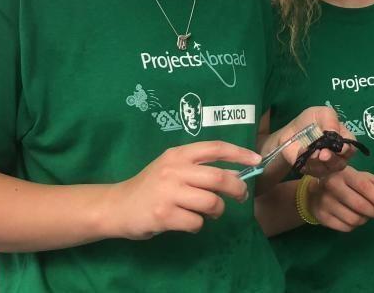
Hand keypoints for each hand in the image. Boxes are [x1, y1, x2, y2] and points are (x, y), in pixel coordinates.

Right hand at [107, 141, 260, 238]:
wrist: (117, 205)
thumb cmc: (150, 186)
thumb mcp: (171, 167)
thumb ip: (197, 167)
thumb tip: (235, 173)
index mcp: (179, 154)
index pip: (215, 148)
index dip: (240, 153)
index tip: (257, 160)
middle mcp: (174, 170)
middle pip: (220, 178)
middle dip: (238, 189)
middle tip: (241, 197)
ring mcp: (168, 192)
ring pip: (211, 202)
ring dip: (218, 211)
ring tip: (211, 213)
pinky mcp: (163, 214)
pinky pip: (196, 222)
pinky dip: (199, 225)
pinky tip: (189, 222)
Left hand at [273, 106, 354, 176]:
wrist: (290, 131)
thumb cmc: (310, 120)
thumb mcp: (322, 113)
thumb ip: (331, 120)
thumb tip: (334, 133)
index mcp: (343, 140)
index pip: (351, 149)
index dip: (347, 149)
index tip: (340, 148)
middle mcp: (337, 155)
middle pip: (341, 163)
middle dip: (333, 159)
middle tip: (323, 154)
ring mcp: (325, 165)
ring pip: (327, 169)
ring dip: (319, 162)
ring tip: (311, 153)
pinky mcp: (312, 171)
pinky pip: (313, 171)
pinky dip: (308, 163)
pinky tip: (302, 153)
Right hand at [308, 166, 373, 231]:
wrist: (314, 192)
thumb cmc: (342, 182)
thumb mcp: (357, 176)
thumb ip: (373, 181)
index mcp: (344, 173)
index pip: (364, 187)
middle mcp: (332, 186)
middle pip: (360, 205)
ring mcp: (325, 202)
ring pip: (354, 219)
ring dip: (364, 220)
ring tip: (364, 215)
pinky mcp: (322, 216)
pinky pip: (346, 227)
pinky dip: (354, 226)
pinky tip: (353, 218)